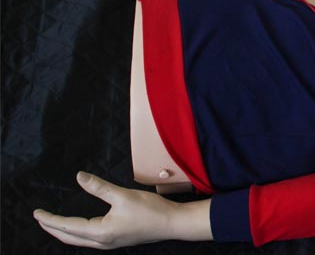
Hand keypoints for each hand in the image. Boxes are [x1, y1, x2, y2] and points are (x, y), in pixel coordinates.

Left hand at [33, 171, 211, 248]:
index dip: (50, 220)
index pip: (67, 226)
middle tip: (40, 218)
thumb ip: (99, 187)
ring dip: (63, 232)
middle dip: (52, 228)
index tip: (37, 213)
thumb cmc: (150, 210)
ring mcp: (109, 243)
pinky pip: (88, 239)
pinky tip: (79, 228)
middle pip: (68, 237)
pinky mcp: (116, 240)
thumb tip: (79, 178)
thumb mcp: (122, 195)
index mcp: (100, 232)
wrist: (172, 223)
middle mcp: (102, 241)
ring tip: (54, 223)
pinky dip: (76, 233)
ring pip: (78, 240)